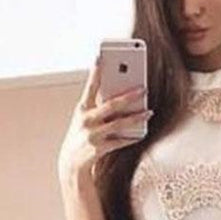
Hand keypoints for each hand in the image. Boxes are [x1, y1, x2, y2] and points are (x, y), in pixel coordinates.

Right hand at [57, 56, 151, 181]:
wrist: (71, 162)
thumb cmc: (82, 135)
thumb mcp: (85, 119)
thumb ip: (100, 107)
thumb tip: (123, 97)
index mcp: (82, 109)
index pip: (89, 87)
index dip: (94, 72)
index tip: (100, 56)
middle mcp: (86, 121)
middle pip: (111, 105)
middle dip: (129, 96)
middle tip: (144, 89)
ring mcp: (92, 135)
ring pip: (119, 124)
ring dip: (136, 117)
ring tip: (149, 112)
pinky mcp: (98, 149)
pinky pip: (120, 141)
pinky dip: (131, 137)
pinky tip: (142, 133)